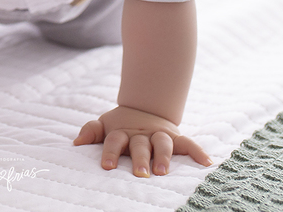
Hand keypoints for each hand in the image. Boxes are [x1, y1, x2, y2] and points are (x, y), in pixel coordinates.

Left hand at [74, 105, 210, 176]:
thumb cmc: (121, 126)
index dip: (110, 152)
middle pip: (140, 145)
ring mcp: (159, 134)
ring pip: (163, 143)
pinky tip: (206, 162)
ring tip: (163, 171)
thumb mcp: (104, 125)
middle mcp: (141, 133)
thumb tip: (76, 142)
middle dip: (140, 159)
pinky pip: (188, 143)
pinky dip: (197, 152)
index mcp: (122, 131)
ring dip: (164, 156)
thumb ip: (91, 131)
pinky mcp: (175, 136)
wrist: (144, 109)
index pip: (114, 140)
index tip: (107, 166)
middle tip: (140, 173)